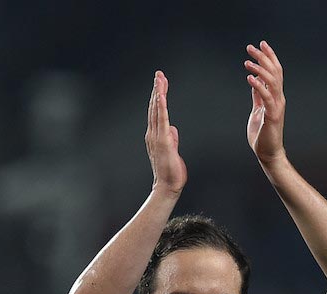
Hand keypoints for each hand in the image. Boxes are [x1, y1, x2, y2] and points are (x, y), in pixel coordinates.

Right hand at [145, 70, 186, 195]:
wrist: (167, 186)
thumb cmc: (170, 172)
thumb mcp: (172, 151)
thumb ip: (172, 138)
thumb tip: (173, 129)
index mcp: (156, 135)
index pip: (157, 112)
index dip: (158, 96)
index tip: (160, 82)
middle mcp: (153, 134)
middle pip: (154, 107)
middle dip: (157, 89)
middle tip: (159, 74)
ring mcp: (156, 137)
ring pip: (157, 111)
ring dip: (158, 94)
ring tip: (159, 79)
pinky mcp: (163, 141)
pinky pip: (161, 121)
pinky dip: (160, 107)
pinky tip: (161, 96)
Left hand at [244, 41, 285, 166]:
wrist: (268, 153)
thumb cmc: (262, 135)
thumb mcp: (257, 111)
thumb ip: (258, 97)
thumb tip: (255, 82)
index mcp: (275, 97)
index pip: (275, 72)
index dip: (269, 57)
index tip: (260, 44)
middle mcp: (278, 99)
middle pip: (274, 72)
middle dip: (263, 57)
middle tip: (251, 47)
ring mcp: (277, 106)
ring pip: (272, 81)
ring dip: (260, 68)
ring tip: (247, 61)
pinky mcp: (272, 115)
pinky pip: (266, 96)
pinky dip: (258, 85)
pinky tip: (250, 78)